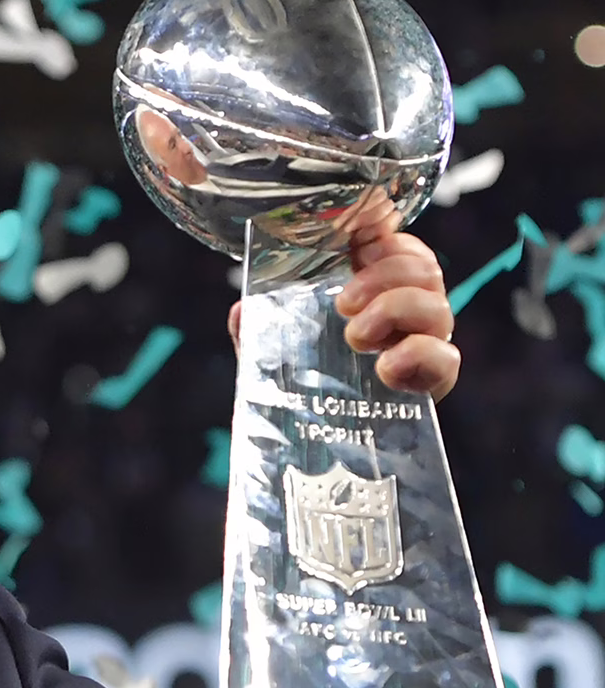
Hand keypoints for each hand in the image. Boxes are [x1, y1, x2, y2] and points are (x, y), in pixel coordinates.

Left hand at [227, 229, 458, 400]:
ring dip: (397, 309)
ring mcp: (424, 346)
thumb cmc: (302, 389)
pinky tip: (387, 367)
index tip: (358, 243)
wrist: (315, 452)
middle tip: (344, 304)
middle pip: (424, 269)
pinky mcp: (434, 383)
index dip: (385, 236)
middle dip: (386, 274)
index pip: (397, 247)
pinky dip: (420, 354)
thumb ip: (260, 328)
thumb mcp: (275, 354)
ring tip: (356, 336)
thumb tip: (240, 309)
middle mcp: (407, 315)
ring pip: (438, 305)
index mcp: (375, 294)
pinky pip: (448, 357)